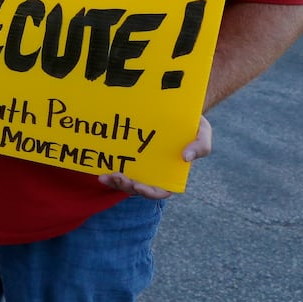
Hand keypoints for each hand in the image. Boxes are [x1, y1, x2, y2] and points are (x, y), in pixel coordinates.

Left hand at [98, 115, 212, 197]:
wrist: (175, 109)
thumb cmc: (191, 123)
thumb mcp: (203, 132)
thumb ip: (201, 145)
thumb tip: (186, 158)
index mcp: (171, 173)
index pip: (161, 191)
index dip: (149, 192)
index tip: (138, 186)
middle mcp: (153, 173)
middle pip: (138, 188)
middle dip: (126, 186)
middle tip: (117, 177)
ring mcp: (139, 166)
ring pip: (125, 181)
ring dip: (114, 182)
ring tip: (105, 176)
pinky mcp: (128, 156)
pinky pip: (117, 167)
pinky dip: (109, 171)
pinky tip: (99, 168)